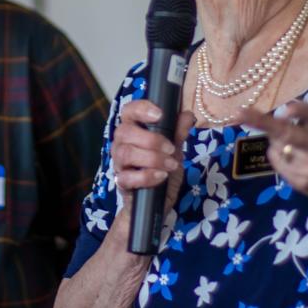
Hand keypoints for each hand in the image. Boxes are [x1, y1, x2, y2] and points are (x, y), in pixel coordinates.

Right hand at [110, 100, 195, 214]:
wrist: (159, 198)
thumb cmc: (163, 167)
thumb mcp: (175, 149)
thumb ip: (179, 132)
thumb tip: (188, 115)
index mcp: (133, 128)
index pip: (129, 111)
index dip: (141, 109)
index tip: (159, 115)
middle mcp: (122, 143)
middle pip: (125, 132)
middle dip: (151, 139)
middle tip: (171, 148)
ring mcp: (119, 163)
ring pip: (126, 153)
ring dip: (152, 158)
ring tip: (170, 165)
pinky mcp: (121, 182)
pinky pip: (127, 177)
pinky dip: (147, 176)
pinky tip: (162, 176)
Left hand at [238, 59, 307, 222]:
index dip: (303, 113)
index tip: (288, 108)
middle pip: (289, 135)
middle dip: (263, 124)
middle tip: (239, 112)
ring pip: (279, 144)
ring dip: (276, 134)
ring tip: (290, 132)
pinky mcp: (299, 182)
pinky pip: (277, 159)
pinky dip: (278, 151)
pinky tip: (292, 151)